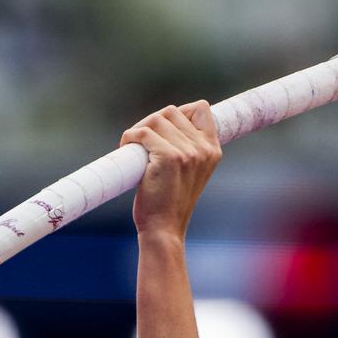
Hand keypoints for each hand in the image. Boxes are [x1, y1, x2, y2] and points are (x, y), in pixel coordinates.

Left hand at [122, 101, 221, 238]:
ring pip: (156, 119)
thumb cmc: (170, 203)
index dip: (179, 112)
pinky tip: (126, 147)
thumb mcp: (189, 172)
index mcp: (212, 150)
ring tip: (133, 147)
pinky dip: (130, 137)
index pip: (201, 108)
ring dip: (139, 129)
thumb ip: (187, 148)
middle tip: (141, 141)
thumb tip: (164, 120)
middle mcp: (203, 149)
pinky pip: (143, 133)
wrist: (164, 229)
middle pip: (172, 112)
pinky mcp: (168, 157)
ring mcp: (187, 152)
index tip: (163, 128)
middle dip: (152, 122)